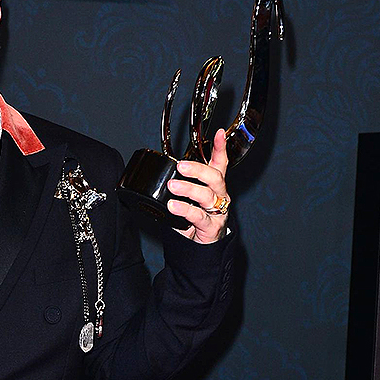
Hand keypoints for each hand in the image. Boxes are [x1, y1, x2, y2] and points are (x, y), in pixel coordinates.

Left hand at [165, 127, 230, 243]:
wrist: (200, 246)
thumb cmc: (194, 218)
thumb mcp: (188, 197)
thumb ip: (180, 183)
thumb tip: (159, 170)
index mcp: (214, 185)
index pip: (220, 163)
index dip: (220, 147)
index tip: (218, 133)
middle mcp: (219, 195)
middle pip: (214, 176)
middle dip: (198, 169)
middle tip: (180, 166)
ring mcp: (217, 211)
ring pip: (206, 195)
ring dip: (188, 188)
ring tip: (172, 186)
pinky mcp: (212, 226)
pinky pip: (198, 216)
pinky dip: (185, 209)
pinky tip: (173, 206)